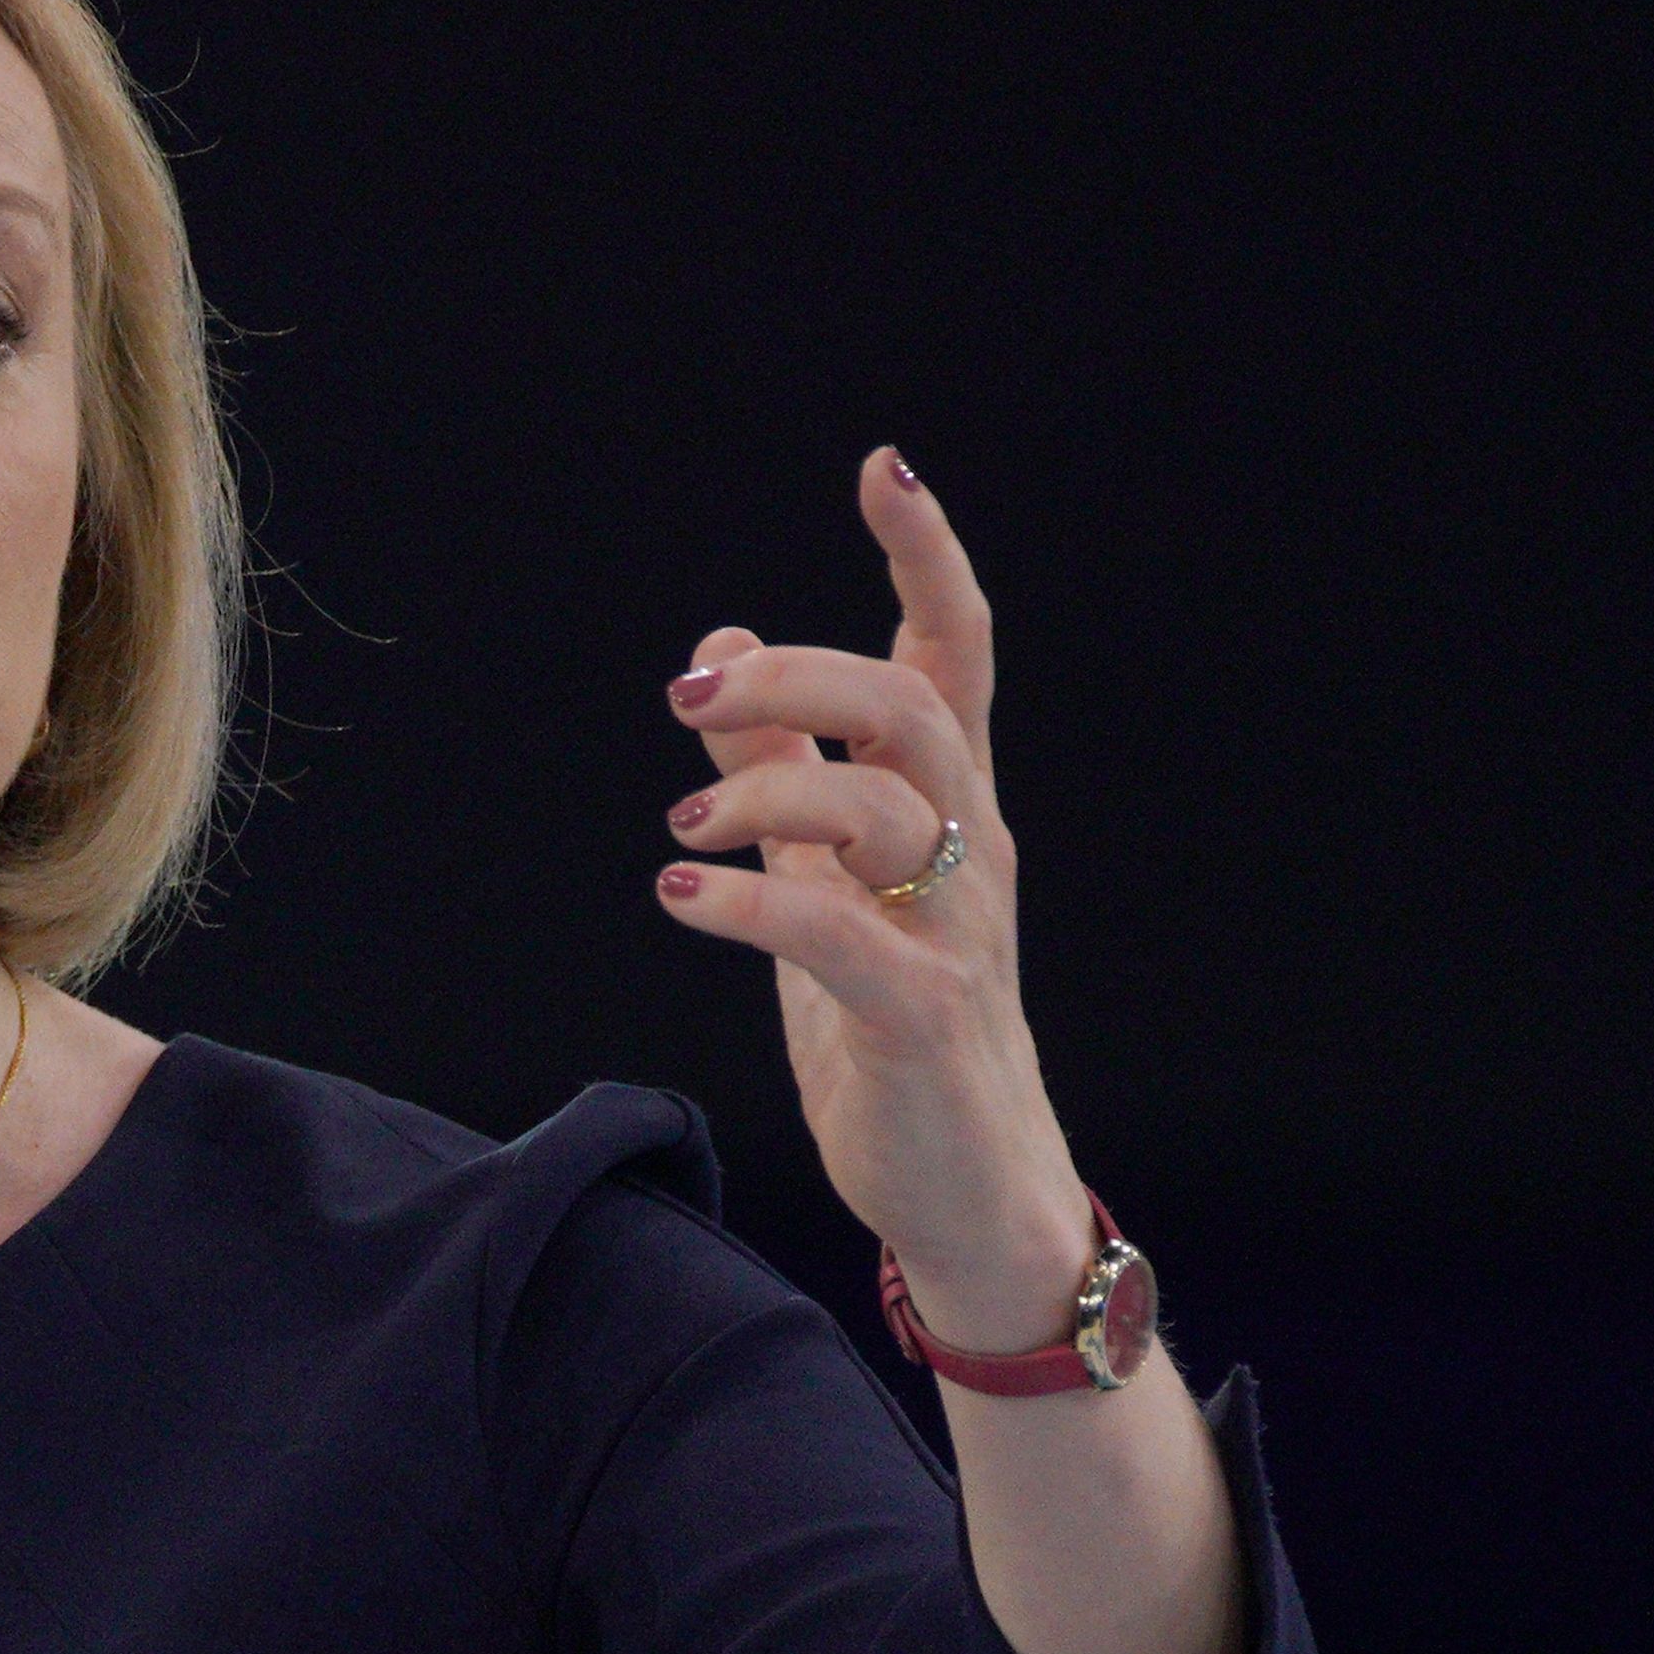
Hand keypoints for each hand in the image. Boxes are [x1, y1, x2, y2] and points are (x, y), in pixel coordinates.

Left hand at [651, 449, 1100, 1352]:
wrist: (967, 1187)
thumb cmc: (897, 1025)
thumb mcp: (828, 881)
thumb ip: (787, 768)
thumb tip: (723, 655)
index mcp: (951, 805)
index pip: (955, 654)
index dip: (927, 557)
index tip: (883, 467)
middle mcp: (970, 851)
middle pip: (913, 707)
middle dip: (799, 675)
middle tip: (690, 691)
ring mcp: (956, 933)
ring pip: (882, 807)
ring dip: (766, 790)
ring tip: (685, 823)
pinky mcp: (921, 1017)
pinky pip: (836, 934)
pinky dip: (748, 903)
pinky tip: (683, 892)